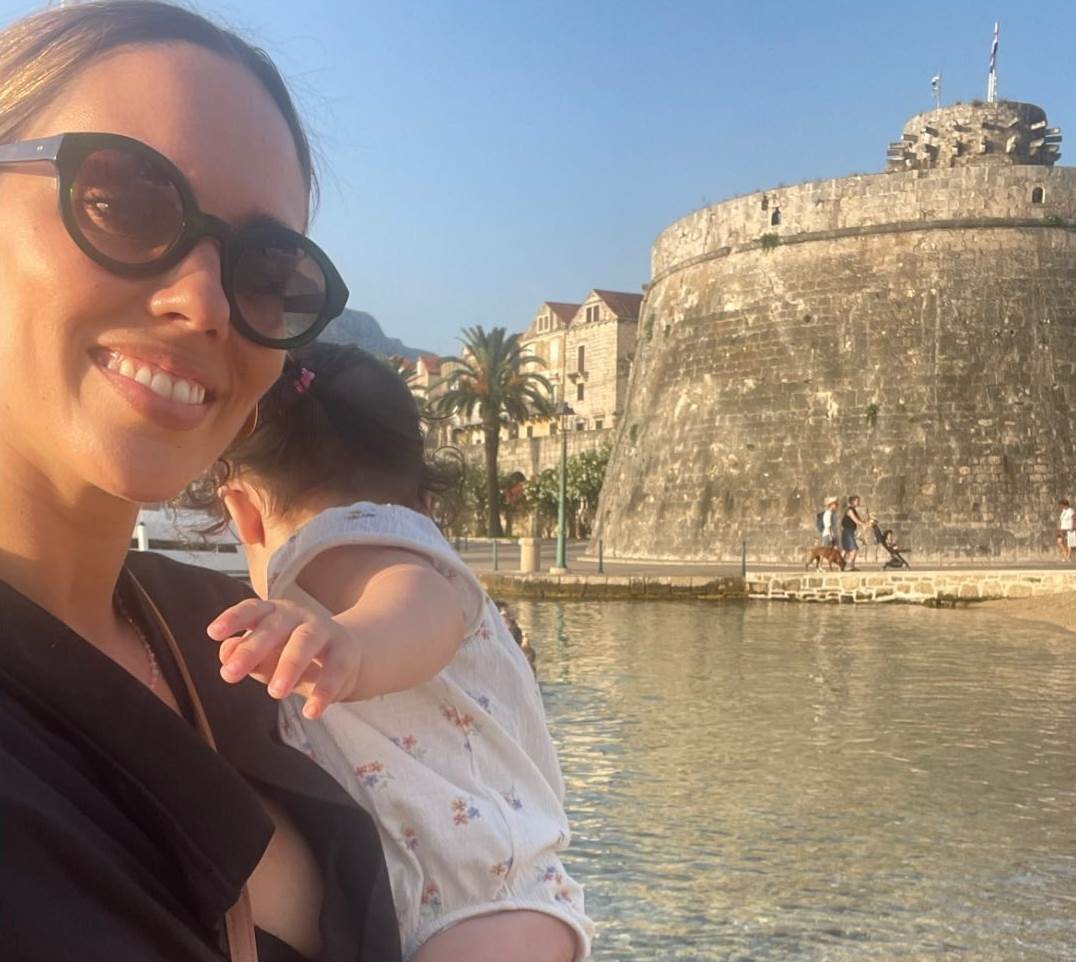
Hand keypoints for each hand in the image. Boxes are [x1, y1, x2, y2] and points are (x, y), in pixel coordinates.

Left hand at [207, 598, 360, 719]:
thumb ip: (244, 655)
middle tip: (230, 675)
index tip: (213, 633)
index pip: (252, 609)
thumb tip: (225, 653)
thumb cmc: (293, 654)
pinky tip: (311, 712)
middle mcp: (299, 616)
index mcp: (274, 613)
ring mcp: (324, 631)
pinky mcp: (346, 652)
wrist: (346, 657)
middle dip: (252, 649)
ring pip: (306, 642)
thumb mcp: (266, 656)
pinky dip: (323, 692)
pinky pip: (335, 670)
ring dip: (289, 665)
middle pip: (275, 626)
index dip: (233, 619)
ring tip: (275, 693)